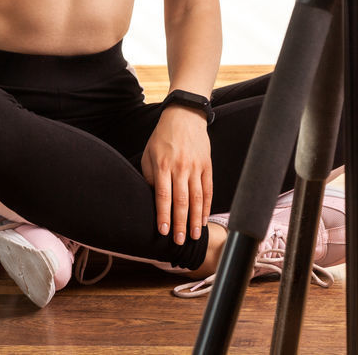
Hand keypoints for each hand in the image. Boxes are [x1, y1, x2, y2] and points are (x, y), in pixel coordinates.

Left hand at [141, 105, 212, 244]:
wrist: (185, 116)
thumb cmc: (162, 137)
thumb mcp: (149, 154)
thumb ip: (150, 177)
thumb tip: (152, 201)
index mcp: (163, 165)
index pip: (163, 195)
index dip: (164, 215)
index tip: (163, 231)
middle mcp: (180, 168)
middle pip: (182, 201)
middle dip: (181, 224)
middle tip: (179, 242)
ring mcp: (196, 167)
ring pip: (197, 199)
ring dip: (196, 220)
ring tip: (194, 236)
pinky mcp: (207, 166)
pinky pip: (208, 190)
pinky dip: (207, 207)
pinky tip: (204, 220)